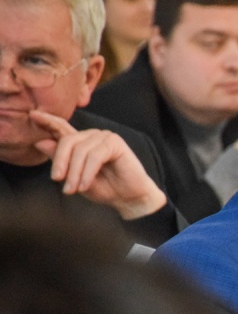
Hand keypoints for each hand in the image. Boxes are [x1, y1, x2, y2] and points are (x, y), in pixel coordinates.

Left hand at [30, 109, 166, 219]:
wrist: (129, 198)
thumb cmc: (105, 188)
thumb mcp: (75, 177)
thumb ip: (60, 160)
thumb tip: (40, 142)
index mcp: (81, 142)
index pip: (62, 127)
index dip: (48, 120)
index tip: (32, 115)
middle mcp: (92, 136)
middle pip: (67, 141)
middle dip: (60, 162)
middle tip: (57, 181)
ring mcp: (105, 137)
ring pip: (80, 150)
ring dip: (74, 173)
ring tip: (73, 190)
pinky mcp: (116, 143)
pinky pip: (94, 156)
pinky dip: (87, 173)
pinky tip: (84, 186)